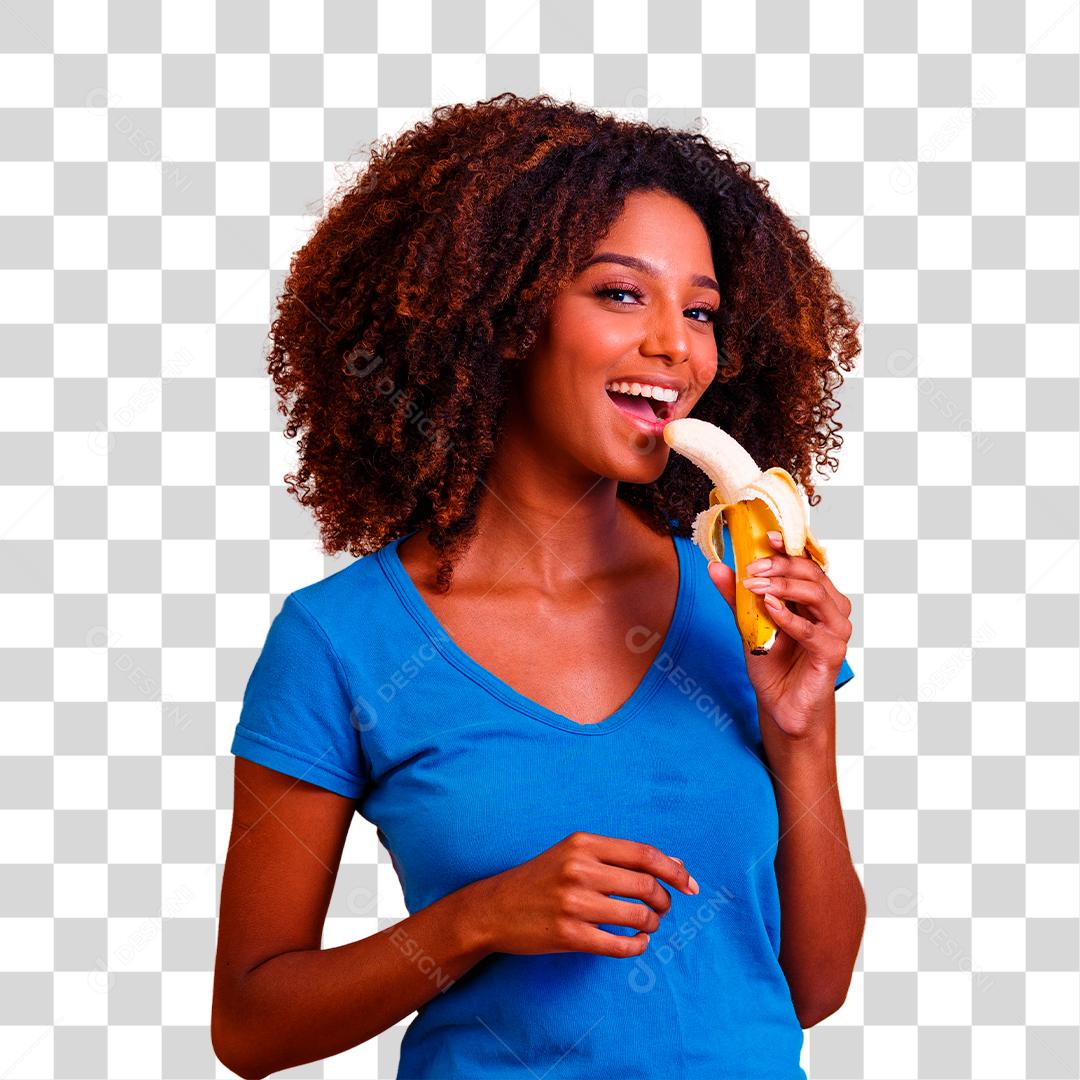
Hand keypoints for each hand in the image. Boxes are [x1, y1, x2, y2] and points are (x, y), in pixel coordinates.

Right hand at [471, 831, 697, 957]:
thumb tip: (675, 864)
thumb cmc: (543, 878)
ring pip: (637, 916)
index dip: (674, 870)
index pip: (644, 854)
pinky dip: (637, 947)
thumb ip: (622, 857)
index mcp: (583, 843)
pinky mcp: (569, 935)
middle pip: (646, 886)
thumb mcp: (576, 854)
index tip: (691, 885)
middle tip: (661, 909)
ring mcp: (573, 903)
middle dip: (664, 901)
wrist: (495, 908)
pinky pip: (619, 945)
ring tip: (646, 925)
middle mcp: (579, 869)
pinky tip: (636, 943)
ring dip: (651, 925)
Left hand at [707, 530, 852, 741]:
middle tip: (752, 568)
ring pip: (816, 594)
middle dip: (780, 565)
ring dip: (783, 586)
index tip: (766, 537)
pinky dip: (789, 617)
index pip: (807, 563)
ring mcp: (836, 631)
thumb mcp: (748, 624)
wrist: (780, 704)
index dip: (789, 547)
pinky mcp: (832, 653)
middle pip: (812, 573)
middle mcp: (831, 609)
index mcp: (816, 597)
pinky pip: (812, 630)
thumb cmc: (772, 663)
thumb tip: (716, 567)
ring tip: (756, 586)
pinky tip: (770, 608)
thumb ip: (736, 597)